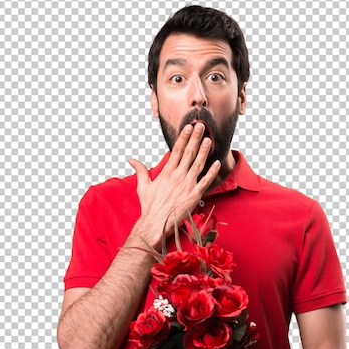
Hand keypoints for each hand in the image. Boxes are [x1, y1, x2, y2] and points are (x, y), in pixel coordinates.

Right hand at [128, 123, 220, 246]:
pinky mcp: (194, 196)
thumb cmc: (149, 207)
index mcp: (166, 173)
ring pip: (197, 164)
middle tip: (201, 125)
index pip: (177, 151)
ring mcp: (186, 185)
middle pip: (188, 153)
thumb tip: (131, 160)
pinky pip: (205, 182)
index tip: (188, 127)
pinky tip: (216, 163)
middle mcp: (177, 176)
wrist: (155, 223)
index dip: (183, 137)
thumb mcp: (143, 186)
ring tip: (208, 139)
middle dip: (195, 138)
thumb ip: (140, 171)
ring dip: (204, 151)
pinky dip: (211, 172)